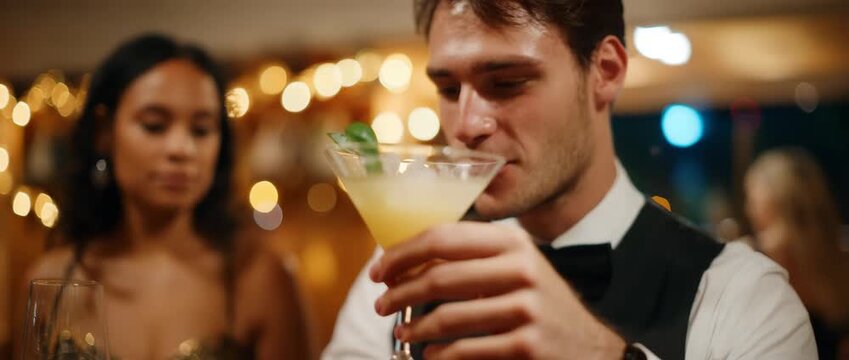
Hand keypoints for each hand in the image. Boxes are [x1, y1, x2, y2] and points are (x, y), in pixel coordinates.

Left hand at [369, 222, 626, 358]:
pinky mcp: (527, 345)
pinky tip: (430, 355)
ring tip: (402, 332)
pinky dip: (440, 355)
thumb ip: (472, 258)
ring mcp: (527, 308)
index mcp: (512, 242)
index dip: (403, 253)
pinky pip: (466, 350)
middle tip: (380, 305)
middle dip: (400, 293)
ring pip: (449, 317)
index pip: (443, 238)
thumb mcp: (515, 267)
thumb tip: (406, 260)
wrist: (589, 347)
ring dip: (415, 327)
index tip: (379, 270)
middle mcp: (521, 269)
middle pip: (440, 277)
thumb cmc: (539, 303)